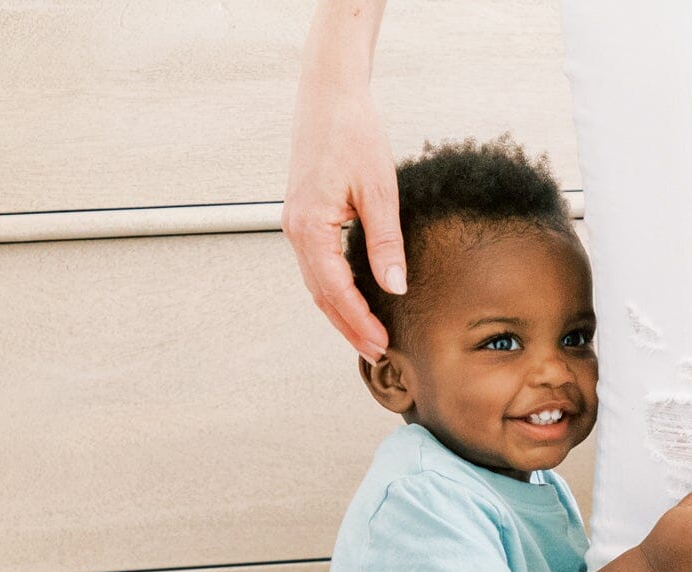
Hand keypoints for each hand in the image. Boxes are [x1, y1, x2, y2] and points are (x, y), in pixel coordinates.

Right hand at [282, 78, 404, 360]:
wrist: (329, 98)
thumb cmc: (354, 135)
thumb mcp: (380, 191)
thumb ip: (386, 243)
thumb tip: (395, 287)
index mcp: (310, 227)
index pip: (336, 291)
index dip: (359, 322)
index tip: (382, 345)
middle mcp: (295, 231)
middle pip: (322, 296)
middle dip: (349, 328)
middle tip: (377, 354)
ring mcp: (295, 226)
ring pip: (317, 285)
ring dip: (340, 315)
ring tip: (367, 338)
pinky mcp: (303, 219)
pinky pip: (316, 267)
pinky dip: (334, 292)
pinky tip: (354, 304)